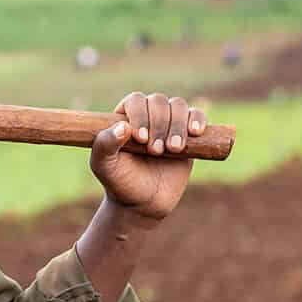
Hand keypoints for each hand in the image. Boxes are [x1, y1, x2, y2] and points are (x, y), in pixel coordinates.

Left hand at [90, 93, 207, 221]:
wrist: (144, 201)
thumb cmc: (120, 181)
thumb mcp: (104, 166)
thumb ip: (104, 145)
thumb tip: (123, 126)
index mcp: (124, 116)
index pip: (135, 100)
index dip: (140, 115)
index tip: (140, 139)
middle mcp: (147, 114)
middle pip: (159, 101)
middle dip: (159, 124)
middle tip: (155, 151)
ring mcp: (169, 122)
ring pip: (179, 106)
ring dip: (177, 126)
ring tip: (173, 149)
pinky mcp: (188, 134)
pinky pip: (198, 115)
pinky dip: (198, 120)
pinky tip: (195, 133)